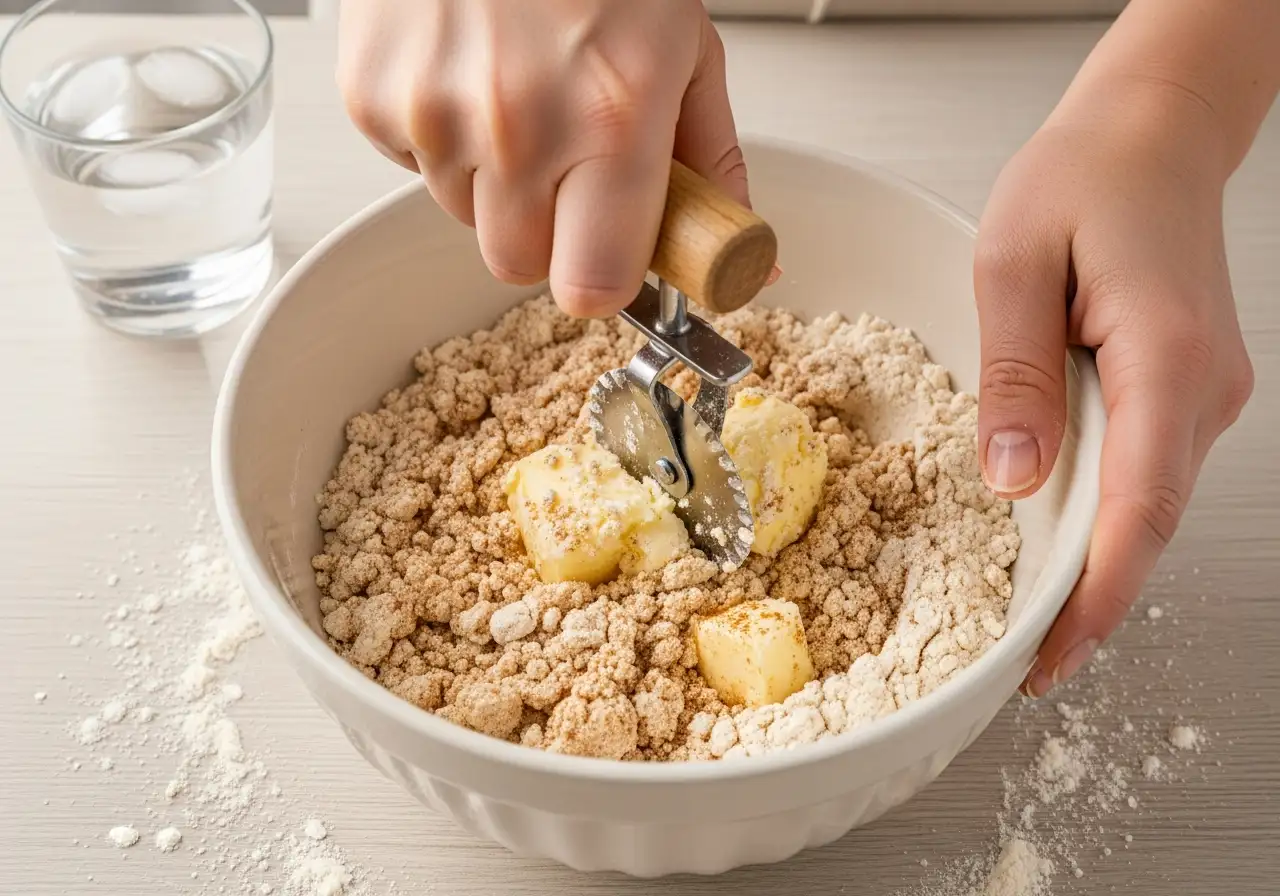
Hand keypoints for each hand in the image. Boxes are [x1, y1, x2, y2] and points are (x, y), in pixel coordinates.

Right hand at [336, 0, 747, 317]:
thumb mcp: (685, 46)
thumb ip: (711, 164)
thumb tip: (743, 252)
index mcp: (614, 117)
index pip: (592, 286)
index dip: (603, 282)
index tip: (610, 259)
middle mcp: (518, 126)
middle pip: (518, 266)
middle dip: (548, 235)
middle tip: (568, 166)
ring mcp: (434, 112)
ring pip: (465, 216)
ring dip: (494, 181)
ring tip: (518, 94)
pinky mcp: (374, 97)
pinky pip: (412, 166)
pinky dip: (441, 138)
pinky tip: (467, 71)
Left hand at [974, 82, 1254, 697]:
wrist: (1148, 136)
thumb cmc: (1083, 179)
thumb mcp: (1013, 264)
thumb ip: (1015, 375)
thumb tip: (1015, 477)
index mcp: (1164, 358)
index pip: (1139, 506)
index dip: (1097, 595)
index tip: (1052, 656)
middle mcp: (1203, 388)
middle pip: (1148, 522)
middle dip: (1089, 601)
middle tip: (1024, 662)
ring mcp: (1204, 393)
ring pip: (1147, 502)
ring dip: (1092, 561)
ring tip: (1027, 617)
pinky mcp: (1185, 390)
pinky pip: (1143, 469)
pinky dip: (1101, 512)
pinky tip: (1053, 538)